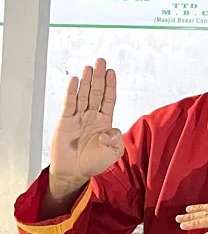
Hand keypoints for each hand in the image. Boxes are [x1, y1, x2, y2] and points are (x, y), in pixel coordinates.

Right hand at [50, 59, 123, 191]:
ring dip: (87, 81)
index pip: (109, 100)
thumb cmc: (94, 163)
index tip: (112, 72)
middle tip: (101, 61)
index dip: (110, 86)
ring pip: (83, 95)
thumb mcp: (114, 153)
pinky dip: (73, 92)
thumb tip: (111, 130)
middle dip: (99, 77)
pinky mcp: (66, 121)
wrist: (74, 172)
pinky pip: (70, 104)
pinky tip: (76, 80)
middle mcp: (92, 117)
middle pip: (96, 93)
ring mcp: (79, 118)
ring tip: (90, 67)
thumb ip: (116, 140)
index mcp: (105, 122)